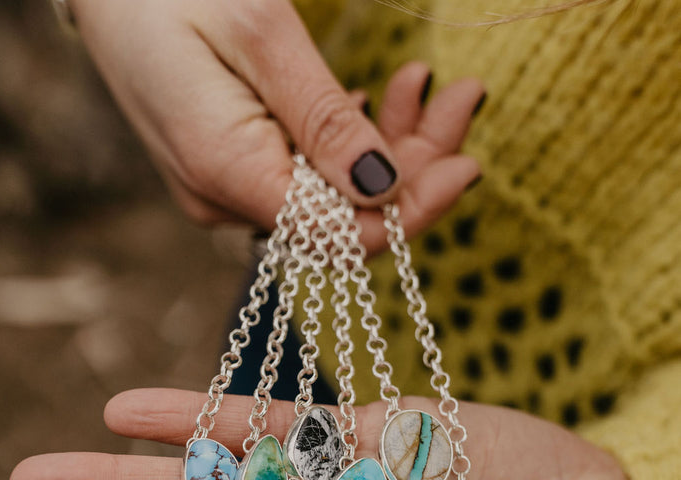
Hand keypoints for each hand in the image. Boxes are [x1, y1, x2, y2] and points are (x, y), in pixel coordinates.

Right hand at [71, 0, 482, 250]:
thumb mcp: (258, 32)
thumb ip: (323, 120)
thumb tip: (384, 190)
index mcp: (228, 175)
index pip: (339, 234)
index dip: (410, 212)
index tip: (466, 165)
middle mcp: (226, 200)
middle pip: (344, 218)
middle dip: (414, 169)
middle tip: (464, 98)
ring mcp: (227, 189)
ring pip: (331, 196)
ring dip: (390, 150)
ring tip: (428, 83)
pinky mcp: (232, 169)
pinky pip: (307, 175)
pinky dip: (352, 142)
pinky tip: (382, 99)